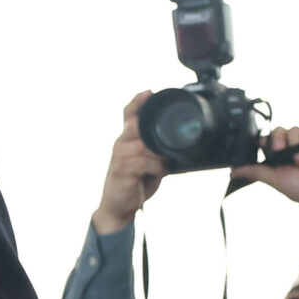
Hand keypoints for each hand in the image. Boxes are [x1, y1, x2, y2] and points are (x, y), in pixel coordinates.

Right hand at [90, 93, 167, 235]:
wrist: (118, 206)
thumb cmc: (135, 182)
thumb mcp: (148, 162)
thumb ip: (157, 149)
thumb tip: (180, 143)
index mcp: (126, 139)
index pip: (128, 114)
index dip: (137, 101)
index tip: (149, 92)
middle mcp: (121, 144)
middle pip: (134, 123)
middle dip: (150, 125)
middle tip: (167, 132)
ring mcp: (119, 156)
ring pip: (143, 143)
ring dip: (158, 151)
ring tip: (167, 159)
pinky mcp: (121, 170)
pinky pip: (142, 161)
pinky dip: (156, 165)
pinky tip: (161, 170)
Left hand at [233, 121, 298, 218]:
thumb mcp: (277, 180)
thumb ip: (256, 172)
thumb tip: (232, 172)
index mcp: (280, 156)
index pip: (268, 138)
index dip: (267, 141)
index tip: (270, 148)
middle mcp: (293, 146)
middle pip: (280, 131)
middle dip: (282, 141)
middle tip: (287, 155)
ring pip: (295, 128)